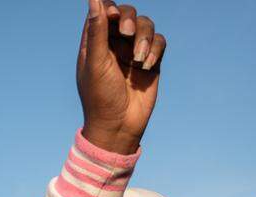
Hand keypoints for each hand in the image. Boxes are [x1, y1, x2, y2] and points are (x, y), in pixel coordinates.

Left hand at [78, 1, 166, 154]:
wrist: (118, 126)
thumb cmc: (100, 96)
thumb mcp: (96, 62)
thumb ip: (97, 30)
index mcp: (95, 42)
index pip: (103, 11)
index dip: (109, 7)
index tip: (113, 16)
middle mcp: (114, 43)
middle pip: (127, 13)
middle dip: (129, 19)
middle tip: (127, 32)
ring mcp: (133, 51)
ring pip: (146, 25)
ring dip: (145, 38)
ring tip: (139, 60)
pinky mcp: (151, 61)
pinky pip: (159, 41)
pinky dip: (155, 50)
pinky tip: (147, 66)